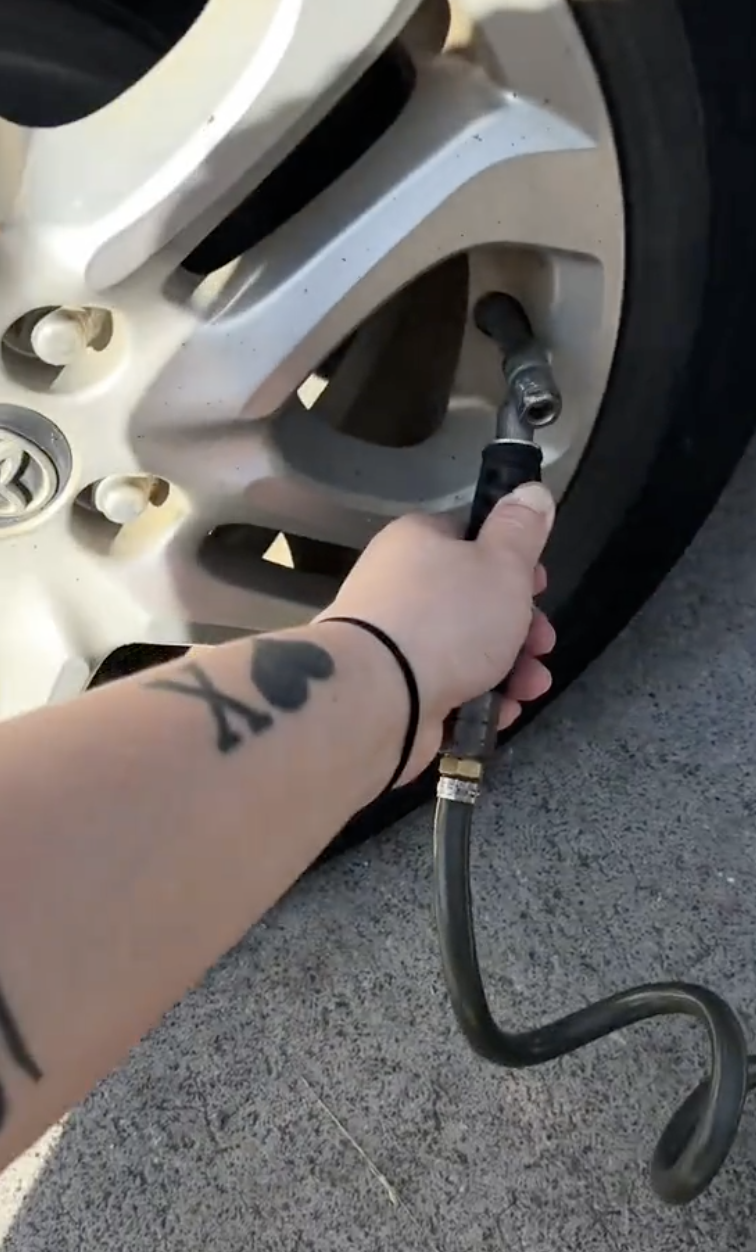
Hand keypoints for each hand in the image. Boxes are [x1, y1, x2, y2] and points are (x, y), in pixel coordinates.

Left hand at [319, 482, 556, 779]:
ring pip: (465, 650)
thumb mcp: (501, 564)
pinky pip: (446, 688)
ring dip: (508, 669)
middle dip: (520, 627)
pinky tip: (502, 713)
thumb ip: (521, 529)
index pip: (470, 539)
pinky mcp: (394, 689)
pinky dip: (477, 700)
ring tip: (531, 687)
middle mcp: (398, 587)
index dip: (513, 562)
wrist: (378, 699)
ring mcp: (393, 642)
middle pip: (473, 601)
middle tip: (543, 644)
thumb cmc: (447, 619)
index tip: (540, 587)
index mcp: (417, 542)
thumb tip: (530, 489)